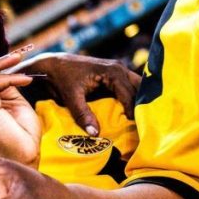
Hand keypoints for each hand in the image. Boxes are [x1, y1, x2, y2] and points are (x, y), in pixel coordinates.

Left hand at [18, 52, 140, 134]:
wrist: (53, 64)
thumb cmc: (61, 79)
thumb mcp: (71, 97)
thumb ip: (83, 114)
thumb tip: (95, 133)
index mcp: (112, 71)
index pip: (130, 94)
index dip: (134, 111)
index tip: (137, 127)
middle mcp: (119, 68)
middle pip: (139, 89)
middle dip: (143, 106)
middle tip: (145, 124)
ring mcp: (118, 70)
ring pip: (137, 87)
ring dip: (140, 101)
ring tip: (142, 119)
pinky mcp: (114, 74)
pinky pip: (129, 87)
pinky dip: (132, 98)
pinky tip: (134, 112)